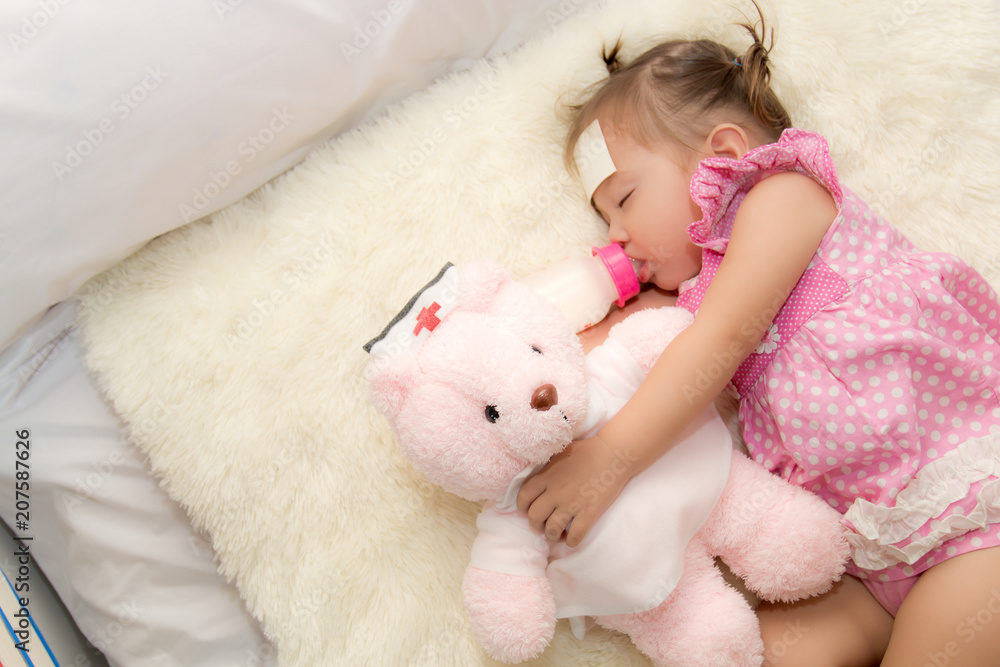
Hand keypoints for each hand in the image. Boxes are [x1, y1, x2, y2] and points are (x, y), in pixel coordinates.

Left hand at [515, 434, 634, 547]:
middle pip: (535, 516)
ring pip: (552, 530)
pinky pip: (575, 536)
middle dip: (536, 524)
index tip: (528, 509)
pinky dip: (571, 541)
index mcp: (546, 476)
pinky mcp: (589, 513)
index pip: (523, 497)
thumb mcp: (559, 453)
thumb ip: (546, 468)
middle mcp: (556, 492)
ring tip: (556, 534)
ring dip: (552, 535)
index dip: (523, 507)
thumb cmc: (587, 451)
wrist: (613, 454)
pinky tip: (571, 538)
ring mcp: (572, 504)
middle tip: (543, 524)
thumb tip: (536, 478)